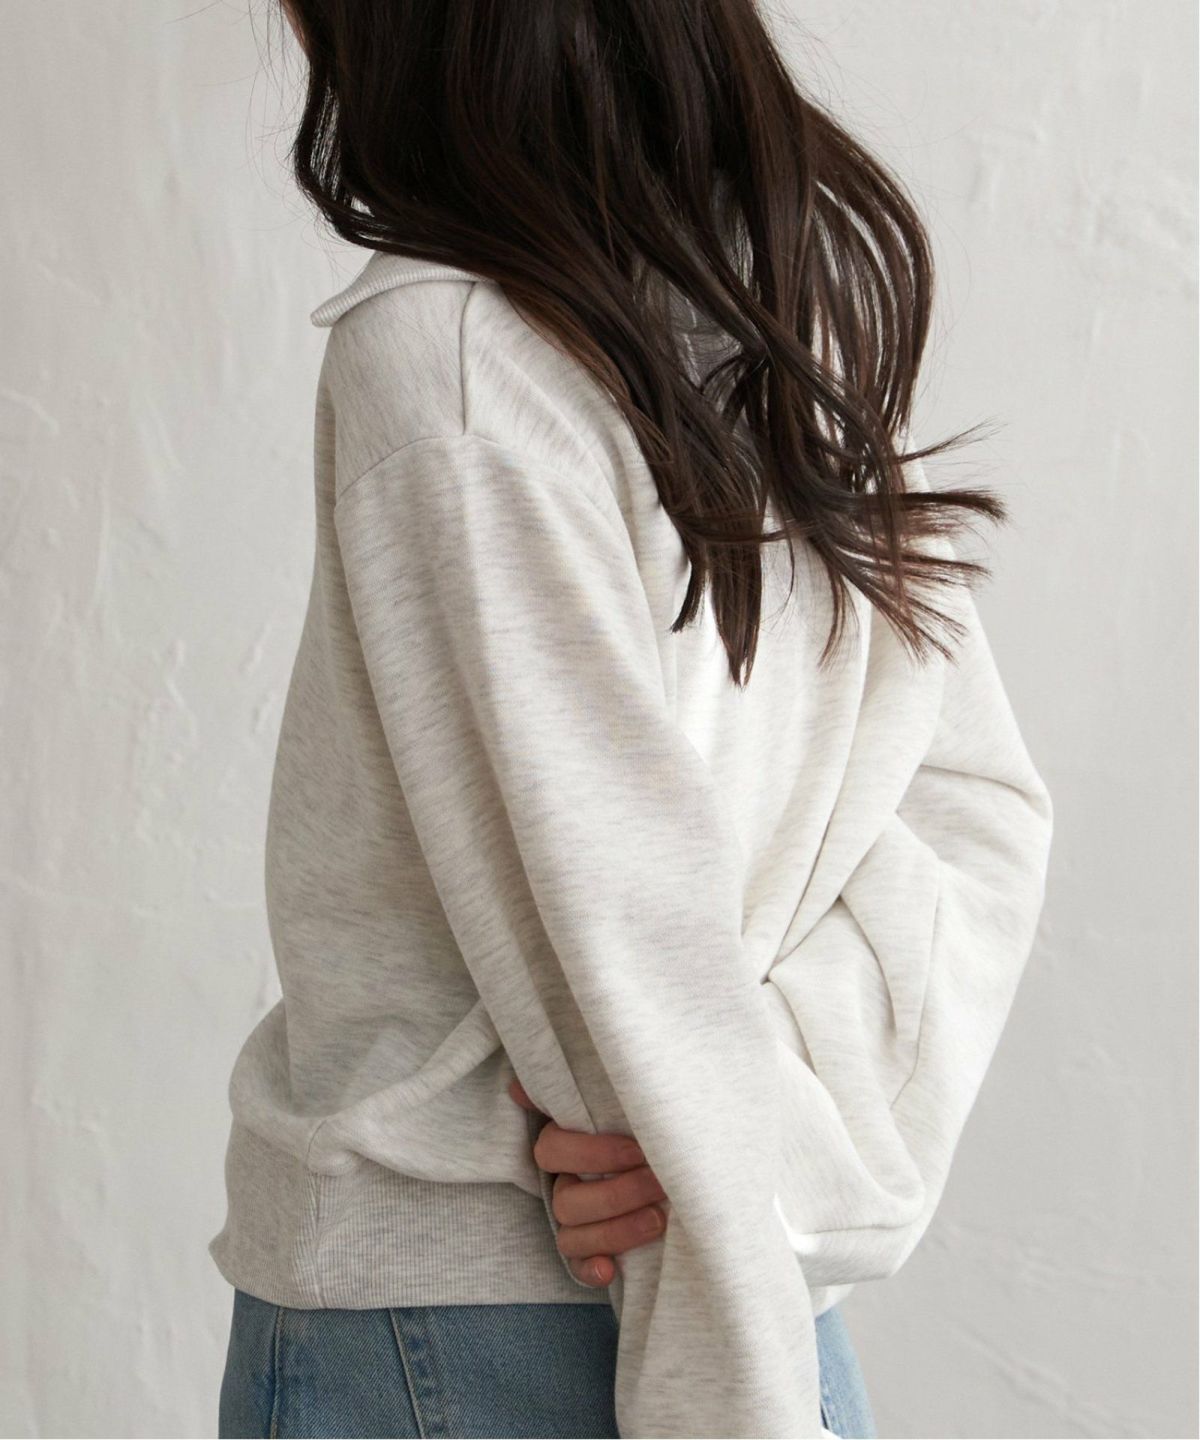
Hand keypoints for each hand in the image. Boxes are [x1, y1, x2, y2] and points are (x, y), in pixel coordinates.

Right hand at [508, 1077, 668, 1287]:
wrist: (665, 1160)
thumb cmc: (635, 1128)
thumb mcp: (612, 1105)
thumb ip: (574, 1091)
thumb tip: (518, 1086)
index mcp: (560, 1149)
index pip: (553, 1151)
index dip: (595, 1154)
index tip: (638, 1150)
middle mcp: (562, 1187)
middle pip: (567, 1202)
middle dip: (618, 1193)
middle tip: (659, 1181)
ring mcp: (573, 1224)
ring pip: (572, 1236)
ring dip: (616, 1231)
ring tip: (659, 1218)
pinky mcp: (588, 1254)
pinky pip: (576, 1269)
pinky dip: (591, 1271)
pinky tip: (611, 1270)